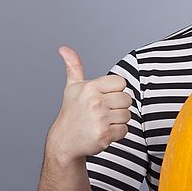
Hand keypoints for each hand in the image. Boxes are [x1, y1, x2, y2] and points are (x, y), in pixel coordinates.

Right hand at [47, 46, 131, 162]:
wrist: (64, 142)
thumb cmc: (71, 112)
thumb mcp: (72, 88)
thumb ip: (74, 67)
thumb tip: (64, 48)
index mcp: (90, 87)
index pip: (121, 83)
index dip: (115, 91)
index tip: (103, 97)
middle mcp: (95, 102)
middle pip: (127, 99)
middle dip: (118, 106)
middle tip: (103, 111)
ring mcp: (100, 119)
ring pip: (127, 115)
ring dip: (118, 120)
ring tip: (102, 121)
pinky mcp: (104, 135)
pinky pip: (125, 130)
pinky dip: (117, 133)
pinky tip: (103, 131)